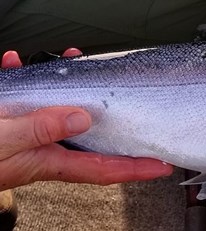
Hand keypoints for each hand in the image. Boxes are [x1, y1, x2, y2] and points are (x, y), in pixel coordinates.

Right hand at [0, 49, 172, 189]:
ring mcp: (22, 134)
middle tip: (130, 100)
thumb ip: (41, 128)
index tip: (164, 167)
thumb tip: (84, 117)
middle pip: (86, 137)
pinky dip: (19, 77)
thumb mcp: (4, 139)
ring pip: (55, 110)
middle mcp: (41, 149)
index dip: (134, 169)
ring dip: (65, 86)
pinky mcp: (3, 119)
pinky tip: (11, 62)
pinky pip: (18, 96)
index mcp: (46, 161)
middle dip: (109, 118)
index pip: (102, 169)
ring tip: (71, 61)